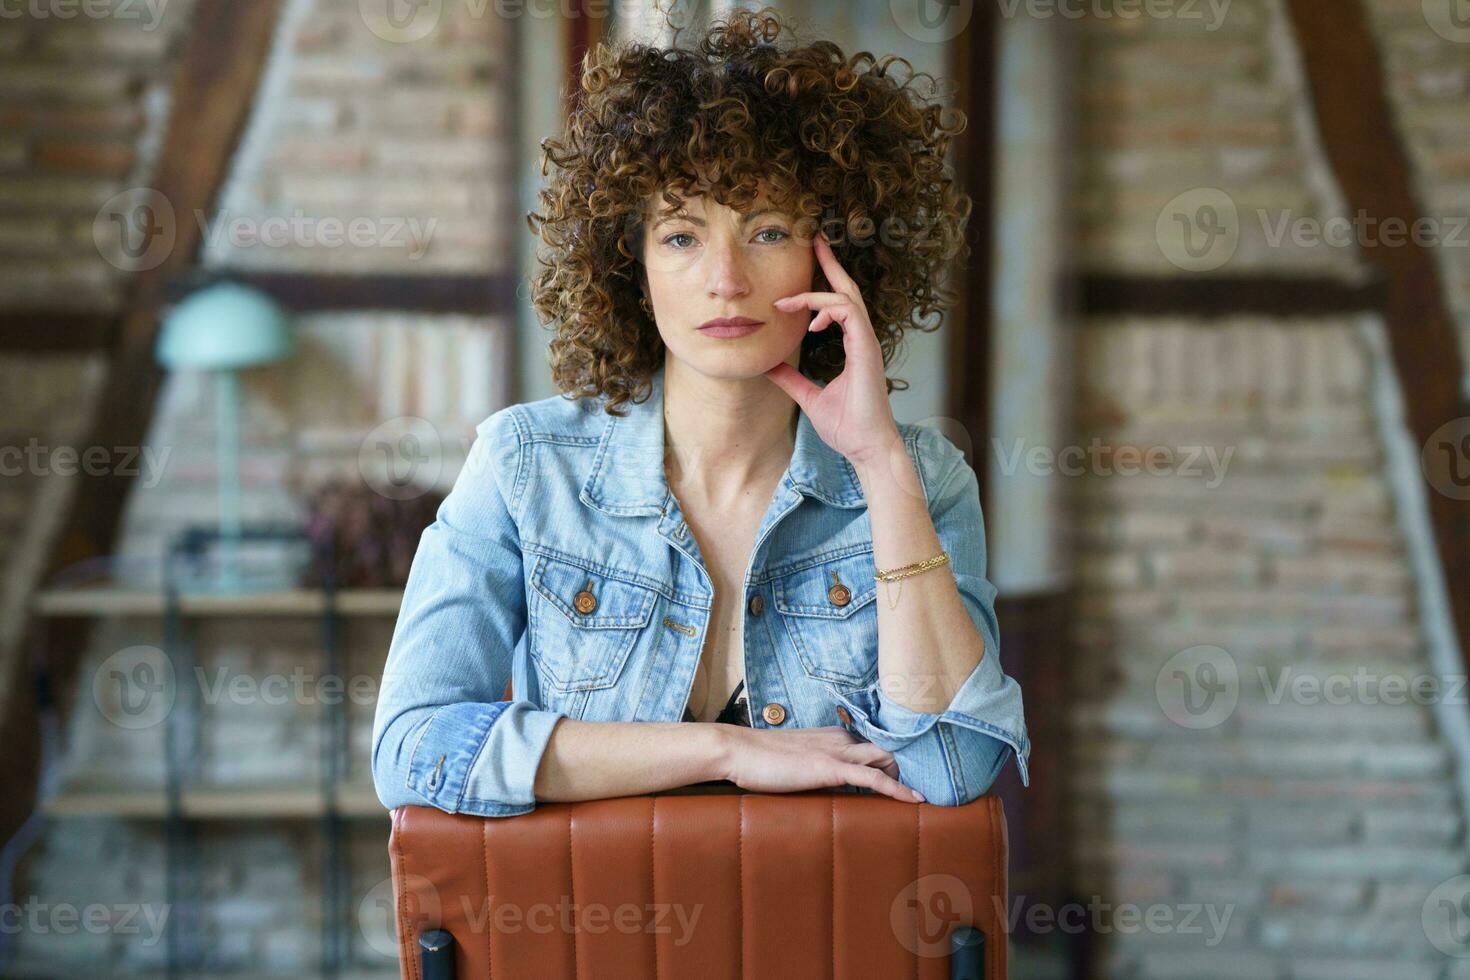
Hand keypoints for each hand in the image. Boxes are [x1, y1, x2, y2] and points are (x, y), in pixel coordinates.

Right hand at [718, 725, 925, 802]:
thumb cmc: (759, 759)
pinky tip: (915, 800)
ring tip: (919, 797)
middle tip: (910, 792)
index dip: (890, 762)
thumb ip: (816, 769)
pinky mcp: (831, 768)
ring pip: (886, 758)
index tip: (901, 778)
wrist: (738, 751)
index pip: (872, 745)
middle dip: (903, 770)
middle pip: (886, 750)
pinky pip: (874, 778)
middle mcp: (841, 738)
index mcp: (833, 735)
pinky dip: (898, 789)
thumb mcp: (795, 761)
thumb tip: (829, 786)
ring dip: (905, 778)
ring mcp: (837, 752)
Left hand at [764, 230, 902, 467]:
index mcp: (853, 345)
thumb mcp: (808, 397)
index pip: (839, 304)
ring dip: (817, 292)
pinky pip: (849, 314)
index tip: (796, 284)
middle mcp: (862, 339)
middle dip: (831, 264)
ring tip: (787, 300)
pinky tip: (810, 323)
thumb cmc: (846, 427)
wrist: (866, 447)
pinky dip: (828, 311)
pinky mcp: (867, 350)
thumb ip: (791, 379)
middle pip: (848, 290)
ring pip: (846, 299)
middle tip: (815, 239)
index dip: (823, 283)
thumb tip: (767, 366)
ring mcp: (867, 342)